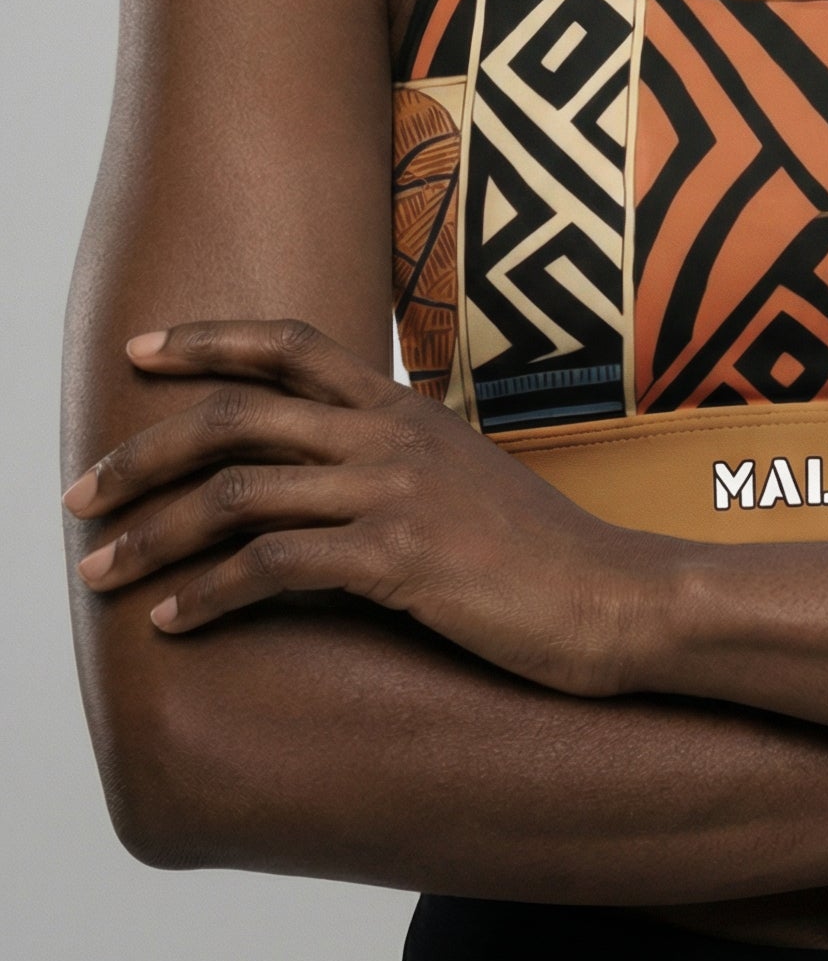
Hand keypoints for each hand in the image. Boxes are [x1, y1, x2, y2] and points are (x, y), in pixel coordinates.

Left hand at [63, 319, 653, 695]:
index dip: (208, 339)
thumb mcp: (464, 478)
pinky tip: (174, 621)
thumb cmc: (539, 552)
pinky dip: (208, 595)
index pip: (290, 342)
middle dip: (143, 453)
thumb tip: (331, 469)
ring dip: (152, 535)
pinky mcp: (399, 562)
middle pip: (237, 417)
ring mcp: (394, 495)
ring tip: (99, 570)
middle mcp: (389, 438)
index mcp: (402, 409)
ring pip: (238, 495)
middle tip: (81, 494)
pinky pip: (275, 568)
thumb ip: (396, 458)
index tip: (140, 350)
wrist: (613, 599)